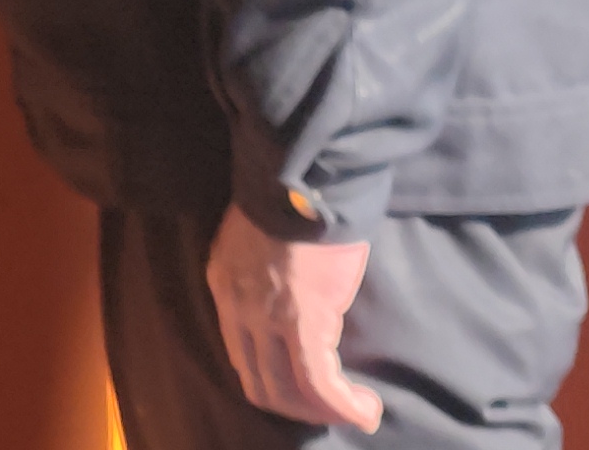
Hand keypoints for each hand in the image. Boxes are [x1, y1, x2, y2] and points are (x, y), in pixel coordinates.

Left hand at [207, 205, 383, 433]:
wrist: (301, 177)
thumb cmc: (292, 198)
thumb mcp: (261, 238)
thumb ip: (268, 273)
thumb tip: (295, 296)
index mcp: (224, 286)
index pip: (241, 356)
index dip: (273, 381)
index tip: (303, 390)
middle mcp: (238, 310)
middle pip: (261, 383)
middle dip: (298, 406)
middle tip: (331, 409)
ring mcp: (267, 320)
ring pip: (288, 391)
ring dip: (322, 411)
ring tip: (356, 411)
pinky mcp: (302, 324)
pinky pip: (319, 382)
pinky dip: (342, 405)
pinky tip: (364, 410)